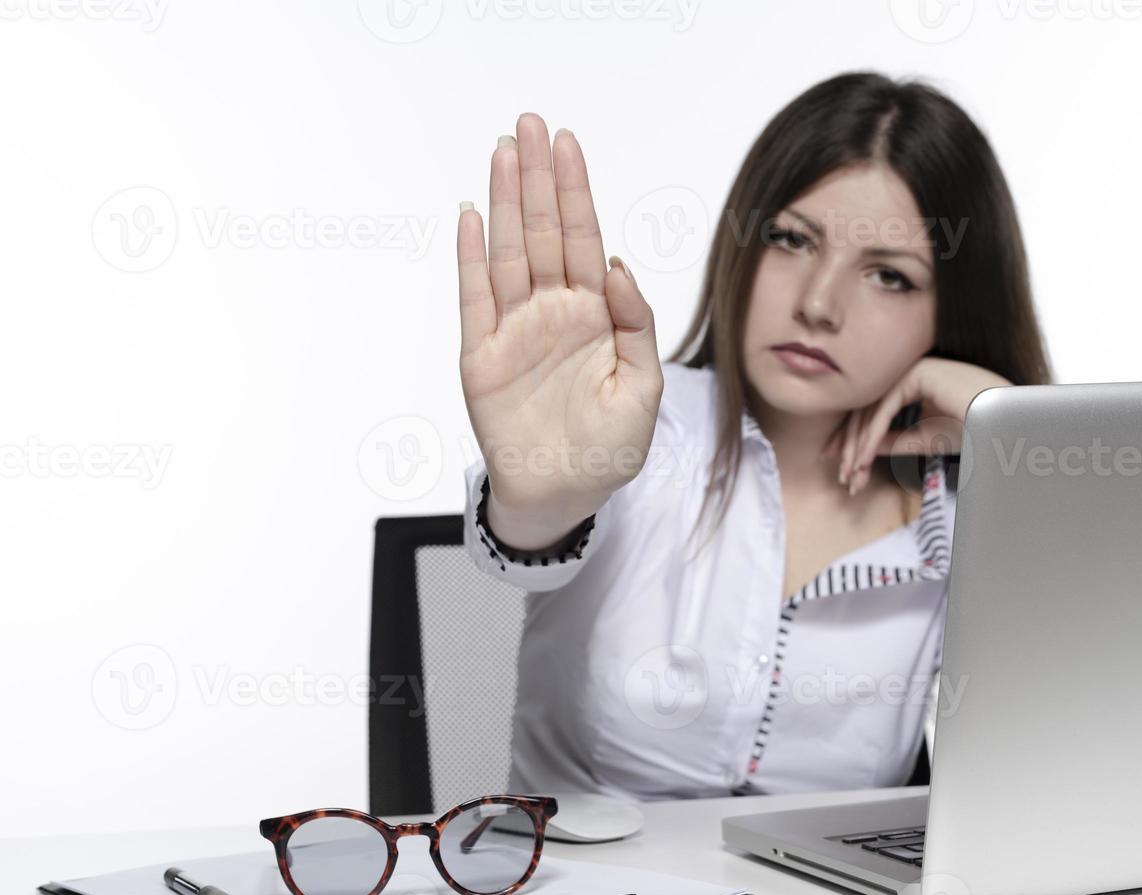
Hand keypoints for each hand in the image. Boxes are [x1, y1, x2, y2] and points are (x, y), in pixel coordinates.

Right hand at [457, 113, 662, 523]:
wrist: (567, 496)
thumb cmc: (611, 448)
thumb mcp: (645, 388)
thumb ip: (635, 324)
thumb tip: (615, 267)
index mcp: (594, 315)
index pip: (582, 240)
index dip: (574, 192)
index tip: (566, 145)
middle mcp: (551, 312)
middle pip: (542, 233)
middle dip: (536, 179)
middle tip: (528, 125)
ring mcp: (514, 331)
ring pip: (507, 254)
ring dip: (504, 203)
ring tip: (502, 153)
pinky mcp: (482, 357)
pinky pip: (475, 300)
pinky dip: (470, 259)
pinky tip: (472, 217)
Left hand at [823, 355, 1012, 494]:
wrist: (1004, 424)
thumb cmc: (976, 430)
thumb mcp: (926, 439)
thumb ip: (894, 440)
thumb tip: (863, 449)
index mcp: (916, 382)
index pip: (875, 410)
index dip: (856, 439)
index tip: (845, 466)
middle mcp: (911, 371)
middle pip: (868, 409)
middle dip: (852, 446)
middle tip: (843, 476)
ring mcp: (913, 368)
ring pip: (871, 409)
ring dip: (859, 446)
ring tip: (852, 474)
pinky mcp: (917, 374)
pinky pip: (884, 409)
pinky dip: (871, 437)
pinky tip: (864, 459)